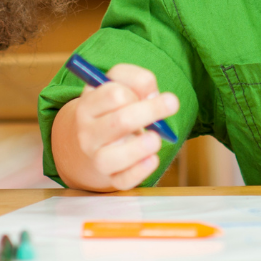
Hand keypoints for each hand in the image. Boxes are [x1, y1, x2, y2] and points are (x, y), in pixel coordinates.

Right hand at [55, 63, 178, 190]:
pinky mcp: (111, 177)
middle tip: (172, 103)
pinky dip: (139, 171)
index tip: (148, 93)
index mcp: (88, 105)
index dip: (135, 91)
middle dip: (150, 111)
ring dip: (140, 147)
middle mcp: (88, 133)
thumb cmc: (113, 106)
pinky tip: (153, 159)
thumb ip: (137, 80)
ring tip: (156, 139)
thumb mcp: (119, 83)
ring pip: (112, 158)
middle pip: (119, 122)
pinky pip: (123, 180)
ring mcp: (97, 158)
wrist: (92, 139)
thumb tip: (152, 95)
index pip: (113, 94)